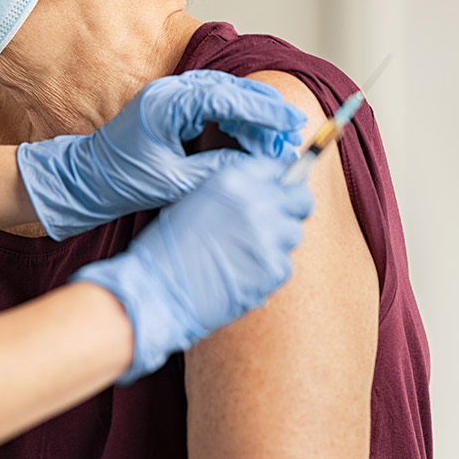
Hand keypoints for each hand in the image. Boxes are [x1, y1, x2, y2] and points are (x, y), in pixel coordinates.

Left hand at [17, 70, 304, 240]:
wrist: (86, 180)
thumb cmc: (121, 181)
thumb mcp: (175, 182)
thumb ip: (217, 171)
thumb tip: (257, 167)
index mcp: (167, 104)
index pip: (226, 98)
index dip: (263, 110)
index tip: (290, 123)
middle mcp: (169, 91)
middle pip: (230, 90)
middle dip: (264, 111)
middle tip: (292, 131)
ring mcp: (169, 96)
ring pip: (224, 95)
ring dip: (252, 115)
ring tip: (278, 137)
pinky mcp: (171, 107)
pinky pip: (212, 105)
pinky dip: (235, 118)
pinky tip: (251, 137)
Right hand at [71, 156, 313, 382]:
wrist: (157, 289)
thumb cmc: (168, 248)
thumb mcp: (196, 200)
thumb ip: (234, 193)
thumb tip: (267, 193)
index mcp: (233, 180)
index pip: (278, 169)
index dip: (279, 183)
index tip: (278, 194)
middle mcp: (256, 202)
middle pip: (300, 199)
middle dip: (292, 209)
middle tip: (275, 223)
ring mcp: (268, 236)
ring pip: (293, 234)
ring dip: (277, 243)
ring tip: (245, 255)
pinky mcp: (274, 269)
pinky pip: (285, 265)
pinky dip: (268, 271)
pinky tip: (242, 274)